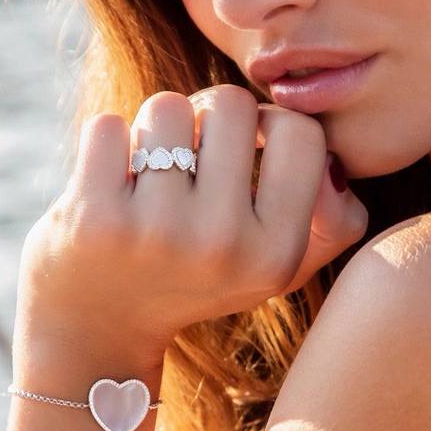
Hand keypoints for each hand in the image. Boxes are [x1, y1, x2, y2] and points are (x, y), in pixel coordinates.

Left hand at [15, 85, 368, 369]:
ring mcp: (156, 230)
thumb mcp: (270, 268)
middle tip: (185, 153)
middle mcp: (221, 244)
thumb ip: (330, 223)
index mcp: (274, 254)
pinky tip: (108, 183)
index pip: (300, 133)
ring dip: (153, 130)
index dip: (265, 125)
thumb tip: (336, 168)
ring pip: (166, 107)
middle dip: (204, 117)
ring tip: (146, 172)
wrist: (99, 326)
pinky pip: (108, 126)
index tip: (236, 146)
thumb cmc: (190, 278)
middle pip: (230, 104)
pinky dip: (107, 143)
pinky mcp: (94, 218)